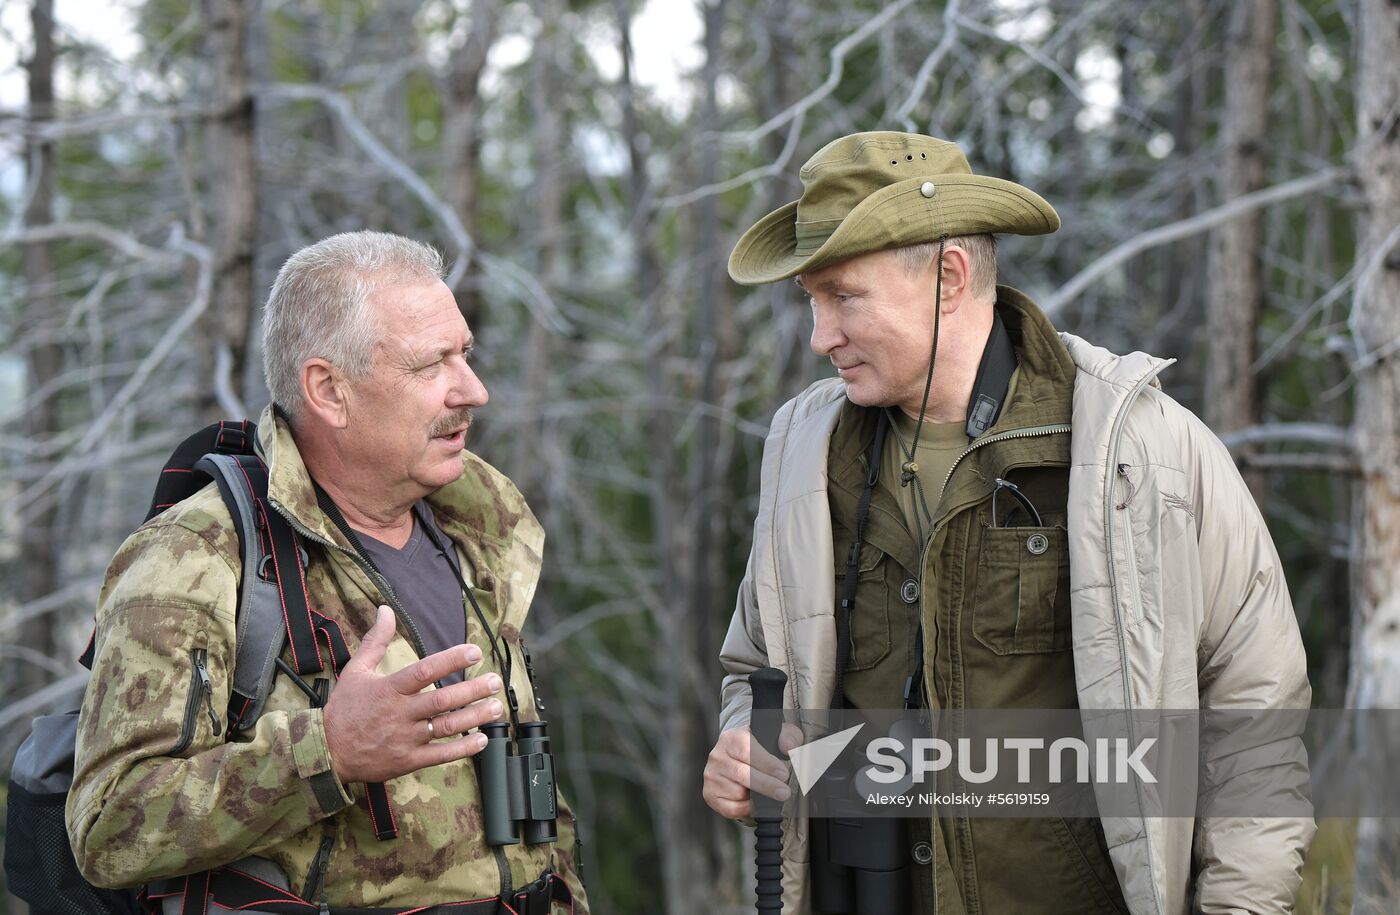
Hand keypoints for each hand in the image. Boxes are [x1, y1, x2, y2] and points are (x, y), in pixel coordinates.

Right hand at [323, 606, 504, 783]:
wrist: (326, 752)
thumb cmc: (344, 709)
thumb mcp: (356, 670)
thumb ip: (376, 641)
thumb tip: (385, 610)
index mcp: (389, 689)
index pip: (425, 671)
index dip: (451, 660)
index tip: (474, 652)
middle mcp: (400, 713)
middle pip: (442, 700)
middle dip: (472, 690)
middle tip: (495, 681)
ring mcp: (405, 738)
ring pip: (446, 726)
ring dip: (474, 716)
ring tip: (496, 706)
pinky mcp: (408, 761)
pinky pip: (440, 755)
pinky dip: (463, 748)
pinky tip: (482, 739)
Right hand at [702, 723, 800, 819]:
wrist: (739, 757)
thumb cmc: (761, 747)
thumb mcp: (776, 736)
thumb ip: (787, 737)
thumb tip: (788, 747)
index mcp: (732, 738)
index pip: (747, 750)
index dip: (767, 764)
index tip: (783, 774)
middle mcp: (717, 756)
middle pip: (742, 774)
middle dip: (766, 785)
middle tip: (784, 792)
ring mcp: (711, 776)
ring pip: (737, 793)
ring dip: (755, 796)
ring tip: (763, 790)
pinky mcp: (710, 794)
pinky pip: (730, 808)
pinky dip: (745, 809)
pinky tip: (753, 801)